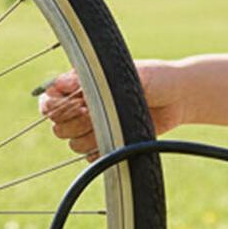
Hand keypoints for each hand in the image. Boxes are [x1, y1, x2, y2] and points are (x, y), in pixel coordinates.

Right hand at [37, 59, 188, 156]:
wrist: (179, 97)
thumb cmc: (153, 76)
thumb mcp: (121, 72)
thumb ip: (89, 78)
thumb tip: (58, 83)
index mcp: (80, 86)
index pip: (48, 101)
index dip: (54, 107)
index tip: (75, 105)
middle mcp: (83, 107)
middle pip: (57, 128)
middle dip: (74, 123)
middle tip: (94, 112)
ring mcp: (95, 127)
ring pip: (73, 145)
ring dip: (89, 137)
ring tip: (112, 123)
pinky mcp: (109, 143)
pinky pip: (92, 157)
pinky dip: (101, 150)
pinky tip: (117, 138)